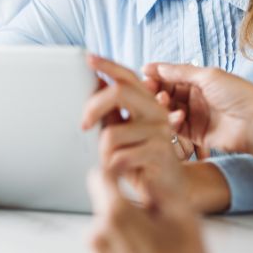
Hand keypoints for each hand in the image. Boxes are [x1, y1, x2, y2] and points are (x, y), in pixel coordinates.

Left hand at [81, 55, 182, 202]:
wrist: (169, 194)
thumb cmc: (142, 163)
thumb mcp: (123, 133)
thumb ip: (112, 111)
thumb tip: (95, 83)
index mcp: (148, 103)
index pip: (127, 76)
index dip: (107, 65)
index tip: (88, 58)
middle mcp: (156, 111)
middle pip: (119, 91)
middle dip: (93, 106)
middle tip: (84, 125)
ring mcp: (161, 130)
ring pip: (112, 132)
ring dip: (102, 152)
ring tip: (110, 162)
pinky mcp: (161, 151)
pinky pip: (120, 156)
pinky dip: (112, 167)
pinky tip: (119, 173)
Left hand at [88, 167, 227, 252]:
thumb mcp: (183, 214)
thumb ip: (159, 185)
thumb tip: (145, 172)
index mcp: (118, 213)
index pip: (99, 176)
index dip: (113, 171)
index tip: (124, 173)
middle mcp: (99, 234)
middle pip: (105, 207)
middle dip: (125, 209)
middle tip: (153, 225)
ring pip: (105, 232)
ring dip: (121, 233)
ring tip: (150, 249)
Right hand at [143, 64, 252, 172]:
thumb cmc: (239, 95)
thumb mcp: (208, 76)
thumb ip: (180, 72)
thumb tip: (156, 66)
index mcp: (201, 80)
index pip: (172, 76)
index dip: (157, 74)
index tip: (144, 73)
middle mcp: (196, 97)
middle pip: (167, 93)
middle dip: (156, 90)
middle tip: (149, 89)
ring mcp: (196, 116)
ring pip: (169, 110)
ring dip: (162, 105)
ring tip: (164, 102)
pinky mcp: (196, 135)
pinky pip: (176, 128)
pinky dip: (171, 122)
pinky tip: (176, 117)